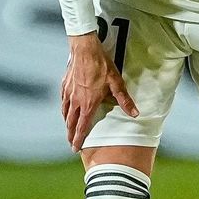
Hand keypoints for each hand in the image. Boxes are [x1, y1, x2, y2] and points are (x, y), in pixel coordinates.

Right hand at [61, 33, 137, 150]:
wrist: (84, 50)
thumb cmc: (101, 66)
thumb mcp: (116, 83)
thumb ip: (124, 100)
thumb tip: (135, 114)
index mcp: (88, 104)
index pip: (82, 126)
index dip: (79, 139)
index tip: (76, 148)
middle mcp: (76, 101)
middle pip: (71, 123)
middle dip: (70, 135)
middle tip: (71, 144)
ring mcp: (68, 93)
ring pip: (65, 113)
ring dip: (67, 123)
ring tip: (68, 129)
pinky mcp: (65, 85)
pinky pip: (63, 101)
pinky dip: (64, 109)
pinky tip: (65, 109)